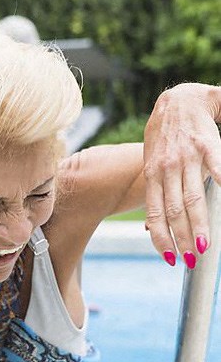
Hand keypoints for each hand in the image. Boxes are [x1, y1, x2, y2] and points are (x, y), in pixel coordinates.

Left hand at [143, 83, 220, 267]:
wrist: (177, 101)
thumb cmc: (163, 137)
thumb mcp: (150, 165)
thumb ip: (154, 196)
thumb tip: (147, 228)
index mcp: (152, 175)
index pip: (155, 212)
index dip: (160, 236)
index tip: (169, 258)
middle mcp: (167, 168)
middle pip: (175, 210)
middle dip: (182, 238)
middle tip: (191, 260)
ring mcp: (187, 157)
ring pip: (193, 196)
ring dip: (199, 224)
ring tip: (207, 246)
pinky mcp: (207, 144)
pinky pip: (217, 165)